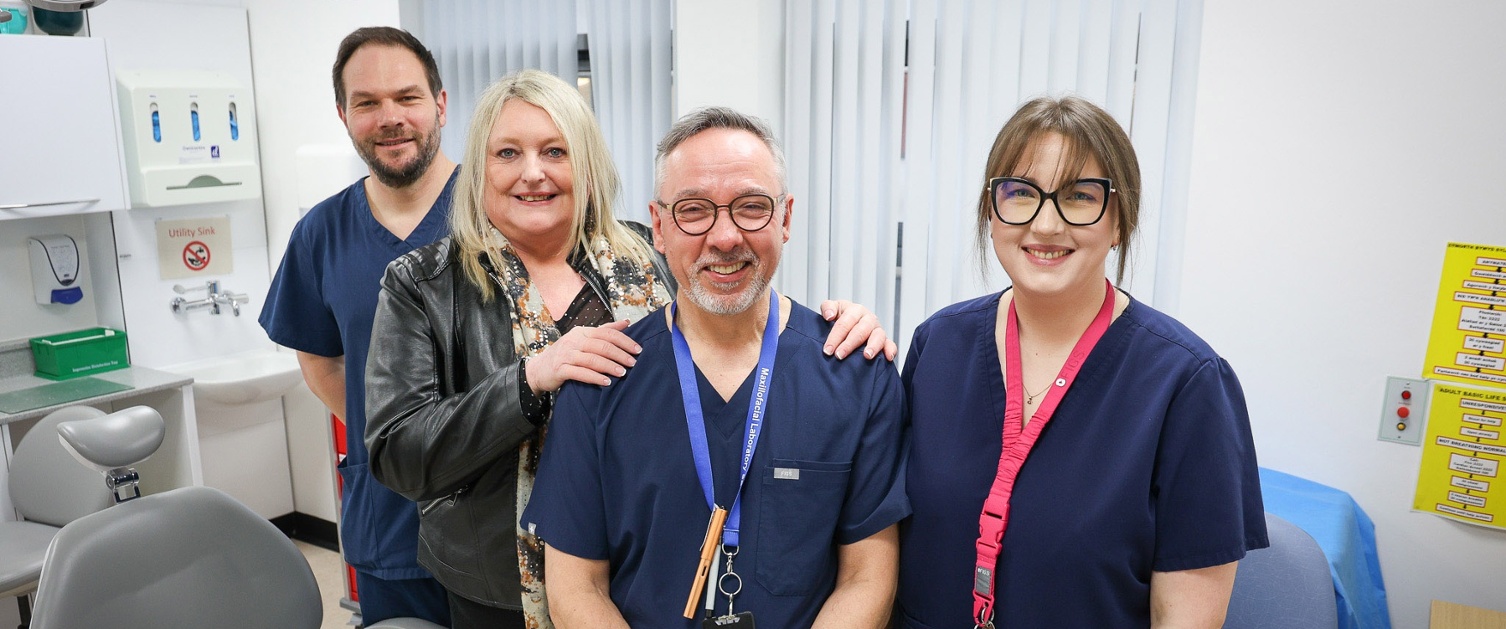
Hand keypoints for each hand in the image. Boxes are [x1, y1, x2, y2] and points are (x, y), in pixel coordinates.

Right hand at [524, 319, 641, 392]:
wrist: (539, 369)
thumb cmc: (566, 354)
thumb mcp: (583, 339)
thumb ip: (604, 331)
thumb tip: (626, 322)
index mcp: (581, 332)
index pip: (607, 333)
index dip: (624, 340)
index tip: (638, 349)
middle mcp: (573, 341)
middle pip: (602, 346)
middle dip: (620, 354)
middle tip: (633, 363)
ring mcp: (566, 355)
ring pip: (592, 359)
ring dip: (610, 366)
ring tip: (623, 373)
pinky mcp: (560, 370)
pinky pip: (581, 373)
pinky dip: (595, 377)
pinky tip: (606, 382)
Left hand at [819, 300, 897, 359]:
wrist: (850, 325)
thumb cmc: (841, 318)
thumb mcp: (832, 308)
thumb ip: (827, 307)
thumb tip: (829, 316)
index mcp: (855, 310)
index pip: (845, 322)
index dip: (835, 336)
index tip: (828, 350)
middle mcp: (868, 319)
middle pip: (860, 330)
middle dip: (849, 344)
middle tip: (839, 355)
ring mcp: (877, 329)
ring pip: (878, 336)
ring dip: (872, 346)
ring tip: (866, 355)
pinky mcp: (884, 340)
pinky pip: (890, 344)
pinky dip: (890, 350)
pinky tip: (888, 357)